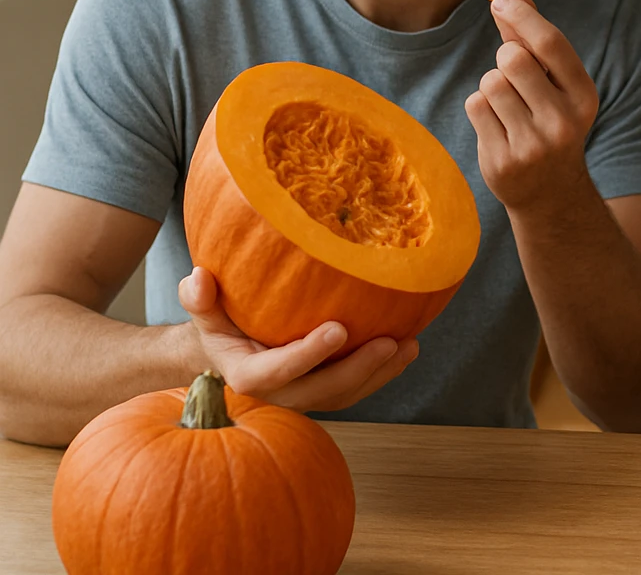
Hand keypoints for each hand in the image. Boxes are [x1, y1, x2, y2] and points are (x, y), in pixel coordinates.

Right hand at [178, 267, 418, 411]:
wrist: (229, 348)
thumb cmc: (220, 322)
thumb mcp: (204, 309)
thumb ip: (199, 298)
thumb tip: (198, 279)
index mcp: (247, 375)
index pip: (277, 371)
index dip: (307, 355)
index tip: (337, 329)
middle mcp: (280, 393)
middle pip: (322, 390)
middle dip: (358, 370)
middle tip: (389, 343)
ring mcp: (305, 394)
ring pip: (346, 393)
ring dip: (380, 374)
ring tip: (409, 346)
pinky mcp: (325, 389)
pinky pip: (356, 388)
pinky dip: (383, 372)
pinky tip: (407, 348)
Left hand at [466, 0, 599, 211]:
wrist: (550, 192)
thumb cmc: (550, 121)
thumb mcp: (555, 84)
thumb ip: (535, 40)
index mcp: (583, 96)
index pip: (551, 43)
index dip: (523, 16)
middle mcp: (563, 121)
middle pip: (513, 58)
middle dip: (505, 58)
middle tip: (512, 75)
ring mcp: (533, 145)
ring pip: (490, 83)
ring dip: (492, 86)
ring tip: (508, 107)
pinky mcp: (502, 161)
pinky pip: (475, 106)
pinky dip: (480, 108)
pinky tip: (498, 126)